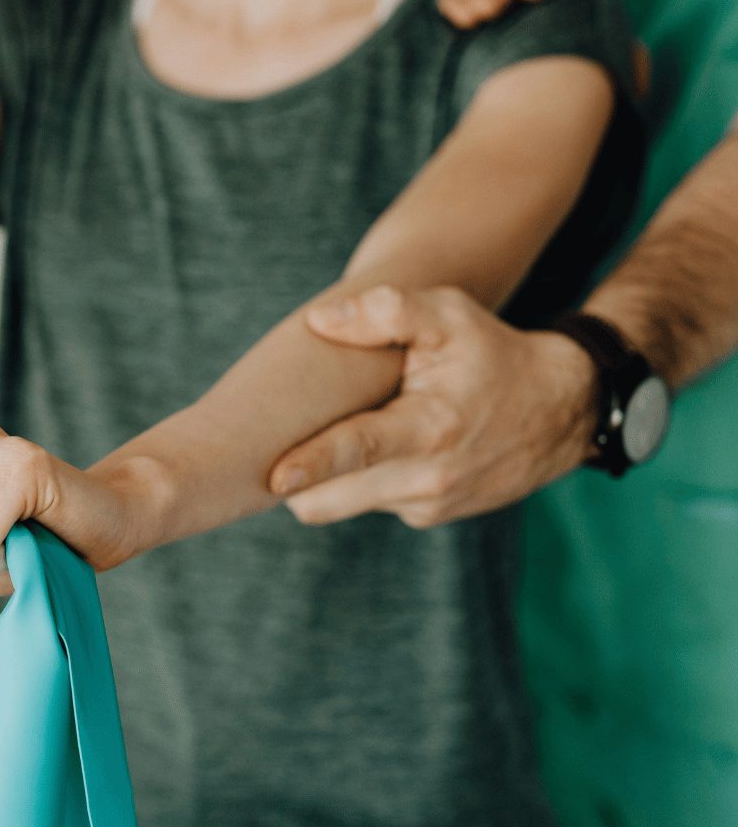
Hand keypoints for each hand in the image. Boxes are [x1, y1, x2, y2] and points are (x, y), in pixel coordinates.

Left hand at [268, 286, 597, 527]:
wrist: (560, 411)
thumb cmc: (492, 354)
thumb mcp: (449, 316)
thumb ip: (387, 311)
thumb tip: (319, 321)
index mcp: (430, 428)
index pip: (359, 450)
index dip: (313, 465)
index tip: (274, 478)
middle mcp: (427, 478)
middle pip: (330, 497)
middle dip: (296, 480)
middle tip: (266, 449)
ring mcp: (426, 504)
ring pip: (341, 501)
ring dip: (326, 477)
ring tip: (327, 434)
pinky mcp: (425, 516)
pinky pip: (369, 501)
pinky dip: (358, 479)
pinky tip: (373, 447)